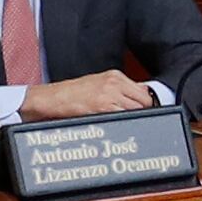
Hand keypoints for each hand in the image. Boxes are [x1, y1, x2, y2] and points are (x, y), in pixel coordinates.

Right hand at [26, 69, 153, 118]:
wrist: (54, 98)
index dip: (147, 103)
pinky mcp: (102, 108)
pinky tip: (116, 125)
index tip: (145, 110)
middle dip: (142, 112)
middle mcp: (114, 84)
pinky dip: (123, 122)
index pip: (144, 91)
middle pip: (144, 101)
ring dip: (133, 118)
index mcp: (115, 76)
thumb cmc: (74, 92)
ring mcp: (109, 96)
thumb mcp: (100, 82)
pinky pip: (123, 117)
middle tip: (135, 119)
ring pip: (136, 110)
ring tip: (124, 122)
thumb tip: (141, 93)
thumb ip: (121, 88)